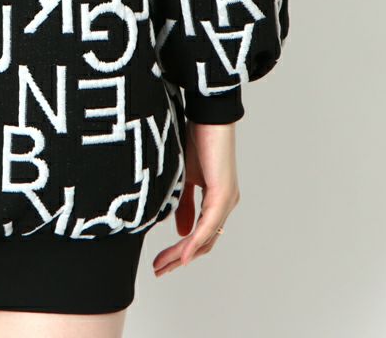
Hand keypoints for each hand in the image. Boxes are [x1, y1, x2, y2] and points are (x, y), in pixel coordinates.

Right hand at [153, 121, 239, 276]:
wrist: (207, 116)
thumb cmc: (197, 139)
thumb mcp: (185, 176)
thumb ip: (184, 204)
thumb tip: (182, 232)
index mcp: (217, 200)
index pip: (201, 236)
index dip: (181, 251)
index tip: (161, 261)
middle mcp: (225, 204)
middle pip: (204, 243)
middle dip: (179, 258)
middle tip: (159, 270)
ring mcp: (226, 200)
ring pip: (206, 239)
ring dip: (183, 254)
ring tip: (164, 265)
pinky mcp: (223, 193)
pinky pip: (209, 225)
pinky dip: (195, 242)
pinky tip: (183, 254)